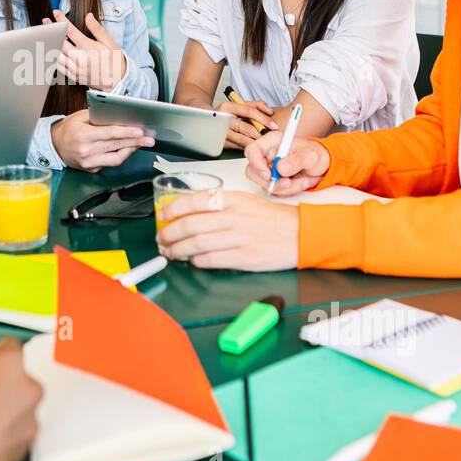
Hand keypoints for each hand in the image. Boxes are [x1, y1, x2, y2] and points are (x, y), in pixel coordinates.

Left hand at [43, 9, 128, 90]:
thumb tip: (88, 16)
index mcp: (89, 49)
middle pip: (60, 42)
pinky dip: (52, 58)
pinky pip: (58, 67)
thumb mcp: (110, 42)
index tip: (56, 12)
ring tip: (44, 34)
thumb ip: (97, 29)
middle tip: (45, 21)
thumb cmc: (114, 60)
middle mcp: (80, 59)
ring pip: (56, 55)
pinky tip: (50, 50)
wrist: (117, 82)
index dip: (61, 20)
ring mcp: (75, 69)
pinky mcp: (73, 76)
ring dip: (49, 44)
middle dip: (51, 30)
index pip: (71, 31)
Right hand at [50, 109, 153, 170]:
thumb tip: (120, 116)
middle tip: (149, 139)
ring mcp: (89, 162)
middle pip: (116, 146)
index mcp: (83, 136)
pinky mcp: (91, 169)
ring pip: (116, 158)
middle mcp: (86, 151)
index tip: (140, 131)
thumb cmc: (69, 129)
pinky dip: (120, 155)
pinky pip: (110, 163)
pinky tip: (128, 149)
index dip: (126, 133)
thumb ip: (98, 116)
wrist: (54, 145)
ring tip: (141, 143)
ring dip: (131, 150)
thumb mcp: (80, 117)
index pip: (109, 134)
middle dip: (135, 142)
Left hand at [156, 190, 298, 270]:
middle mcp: (234, 217)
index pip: (194, 201)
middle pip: (190, 225)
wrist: (299, 234)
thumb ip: (219, 204)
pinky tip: (192, 260)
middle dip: (169, 233)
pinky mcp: (243, 257)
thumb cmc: (271, 219)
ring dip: (178, 250)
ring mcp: (238, 238)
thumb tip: (189, 212)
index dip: (173, 209)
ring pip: (197, 244)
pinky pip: (212, 260)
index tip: (162, 216)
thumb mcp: (245, 201)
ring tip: (170, 252)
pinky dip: (197, 261)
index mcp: (232, 199)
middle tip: (161, 238)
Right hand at [216, 99, 277, 149]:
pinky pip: (237, 147)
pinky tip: (253, 145)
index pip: (249, 111)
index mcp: (228, 107)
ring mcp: (220, 132)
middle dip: (260, 133)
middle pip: (246, 127)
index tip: (273, 125)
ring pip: (242, 139)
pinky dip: (247, 146)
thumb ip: (256, 105)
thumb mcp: (240, 105)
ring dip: (255, 142)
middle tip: (270, 137)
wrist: (206, 119)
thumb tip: (269, 111)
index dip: (263, 118)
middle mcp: (222, 119)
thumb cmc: (227, 112)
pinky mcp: (220, 143)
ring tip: (264, 142)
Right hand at [245, 134, 329, 195]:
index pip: (252, 150)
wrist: (321, 166)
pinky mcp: (273, 181)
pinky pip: (274, 191)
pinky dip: (288, 191)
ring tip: (303, 181)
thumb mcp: (311, 155)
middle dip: (270, 181)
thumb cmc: (315, 155)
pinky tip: (300, 183)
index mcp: (272, 142)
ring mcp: (269, 169)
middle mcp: (267, 155)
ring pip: (264, 184)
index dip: (255, 163)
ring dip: (284, 188)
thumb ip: (297, 160)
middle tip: (288, 182)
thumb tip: (280, 168)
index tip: (268, 175)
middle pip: (253, 171)